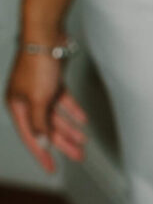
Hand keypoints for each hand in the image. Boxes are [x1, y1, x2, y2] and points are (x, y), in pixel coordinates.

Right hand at [5, 50, 87, 171]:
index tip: (52, 168)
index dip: (42, 154)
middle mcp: (26, 100)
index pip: (32, 137)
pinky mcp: (52, 81)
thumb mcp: (39, 99)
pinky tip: (83, 120)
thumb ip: (40, 123)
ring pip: (56, 115)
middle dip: (63, 143)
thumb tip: (42, 143)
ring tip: (84, 140)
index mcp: (17, 106)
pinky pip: (63, 101)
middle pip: (46, 127)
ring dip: (70, 128)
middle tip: (79, 156)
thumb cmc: (37, 64)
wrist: (47, 35)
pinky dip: (73, 110)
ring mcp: (39, 90)